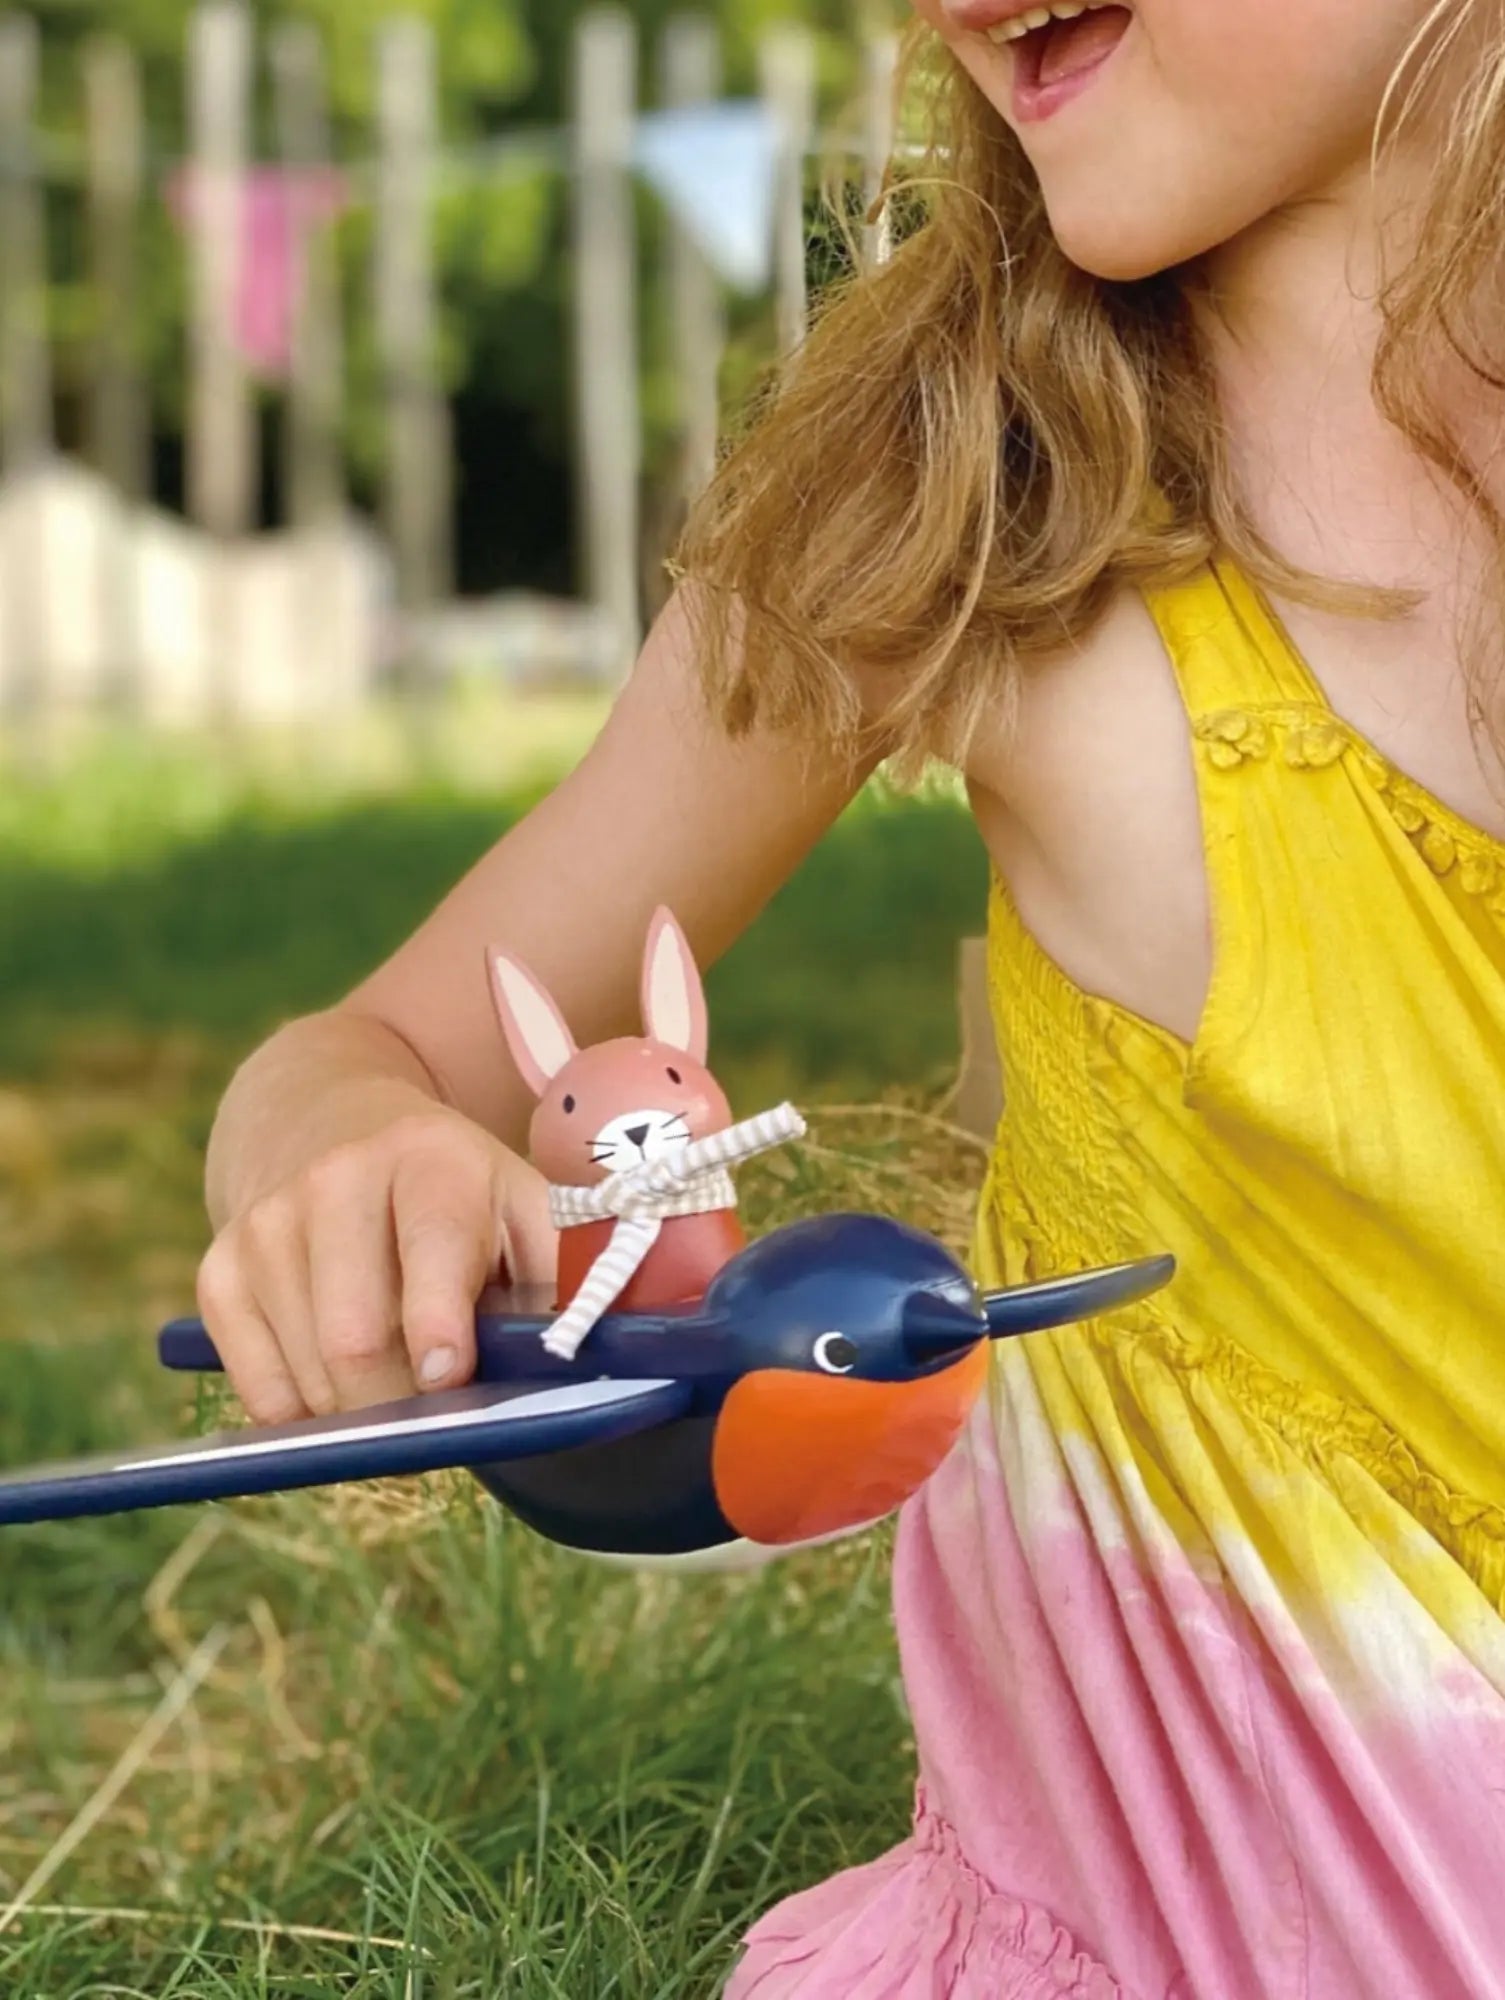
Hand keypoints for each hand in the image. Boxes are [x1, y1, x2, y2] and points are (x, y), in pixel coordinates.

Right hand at [194, 1109, 557, 1422]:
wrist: (331, 1125)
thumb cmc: (459, 1199)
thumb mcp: (525, 1209)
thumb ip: (570, 1280)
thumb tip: (610, 1359)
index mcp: (431, 1159)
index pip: (429, 1250)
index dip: (437, 1329)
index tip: (450, 1379)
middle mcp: (336, 1181)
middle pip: (356, 1340)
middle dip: (405, 1405)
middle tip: (440, 1417)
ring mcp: (266, 1224)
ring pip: (310, 1378)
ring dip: (363, 1412)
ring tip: (399, 1382)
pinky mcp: (219, 1267)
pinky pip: (258, 1389)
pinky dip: (305, 1414)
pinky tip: (339, 1376)